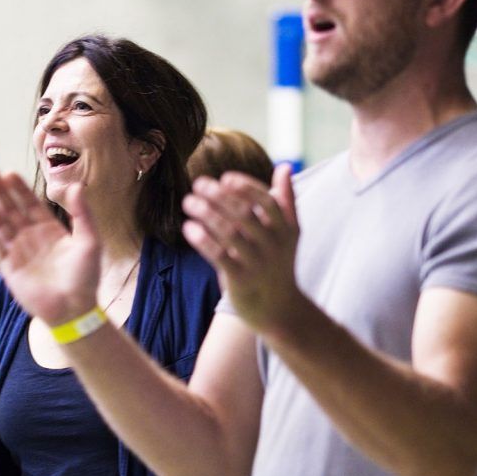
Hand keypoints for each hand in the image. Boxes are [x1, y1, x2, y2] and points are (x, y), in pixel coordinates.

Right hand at [0, 169, 99, 324]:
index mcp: (50, 230)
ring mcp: (18, 252)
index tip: (8, 172)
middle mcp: (31, 238)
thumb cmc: (85, 277)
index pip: (30, 203)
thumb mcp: (90, 241)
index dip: (19, 188)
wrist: (74, 309)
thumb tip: (76, 185)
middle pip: (11, 209)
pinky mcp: (7, 267)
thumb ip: (82, 213)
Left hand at [182, 165, 304, 333]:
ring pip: (229, 233)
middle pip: (244, 214)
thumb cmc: (278, 263)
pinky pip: (218, 256)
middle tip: (198, 184)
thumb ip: (285, 200)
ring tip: (188, 201)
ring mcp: (257, 263)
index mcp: (285, 229)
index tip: (225, 178)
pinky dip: (202, 240)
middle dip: (219, 196)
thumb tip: (284, 166)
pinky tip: (188, 227)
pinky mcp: (241, 280)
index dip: (246, 188)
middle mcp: (273, 245)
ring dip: (206, 214)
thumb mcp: (288, 233)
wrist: (278, 309)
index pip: (267, 202)